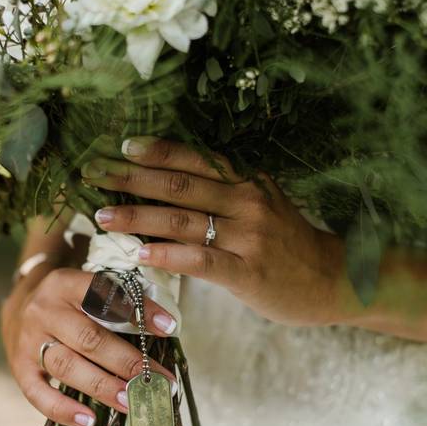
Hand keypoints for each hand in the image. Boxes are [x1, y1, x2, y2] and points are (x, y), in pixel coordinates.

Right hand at [1, 267, 178, 425]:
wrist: (18, 309)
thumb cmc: (68, 303)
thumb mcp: (87, 289)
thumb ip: (117, 302)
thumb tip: (164, 328)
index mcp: (65, 284)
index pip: (104, 295)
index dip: (137, 311)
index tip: (168, 328)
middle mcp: (45, 310)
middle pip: (88, 338)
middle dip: (127, 362)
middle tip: (158, 381)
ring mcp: (28, 340)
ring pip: (67, 366)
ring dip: (102, 387)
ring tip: (131, 402)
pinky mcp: (19, 367)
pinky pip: (38, 393)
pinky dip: (64, 410)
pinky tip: (90, 421)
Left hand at [81, 137, 344, 325]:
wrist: (333, 279)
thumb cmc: (287, 245)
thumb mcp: (260, 208)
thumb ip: (221, 197)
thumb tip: (165, 193)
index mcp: (246, 180)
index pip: (194, 158)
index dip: (156, 151)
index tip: (121, 146)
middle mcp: (246, 200)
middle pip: (178, 184)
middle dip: (131, 178)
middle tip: (93, 174)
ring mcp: (248, 236)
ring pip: (182, 220)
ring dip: (138, 217)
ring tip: (104, 216)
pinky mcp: (247, 271)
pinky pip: (200, 260)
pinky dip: (168, 255)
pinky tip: (140, 254)